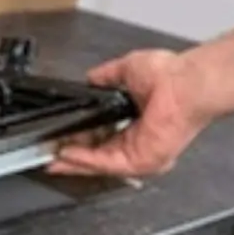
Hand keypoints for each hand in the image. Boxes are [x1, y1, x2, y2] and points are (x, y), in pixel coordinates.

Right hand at [48, 49, 208, 177]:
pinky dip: (83, 161)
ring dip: (72, 161)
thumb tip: (91, 78)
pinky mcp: (139, 161)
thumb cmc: (170, 76)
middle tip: (47, 153)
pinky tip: (66, 155)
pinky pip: (105, 164)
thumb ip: (106, 76)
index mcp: (135, 124)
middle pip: (94, 155)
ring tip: (51, 156)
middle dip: (69, 156)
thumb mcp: (127, 70)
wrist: (185, 84)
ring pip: (96, 163)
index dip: (78, 139)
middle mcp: (137, 142)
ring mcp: (138, 154)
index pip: (100, 138)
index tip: (59, 137)